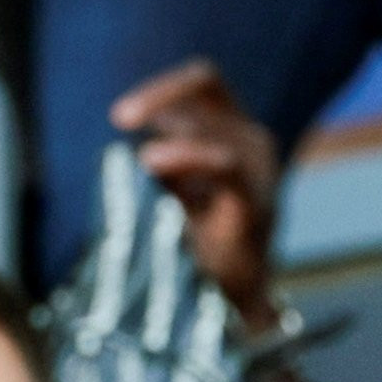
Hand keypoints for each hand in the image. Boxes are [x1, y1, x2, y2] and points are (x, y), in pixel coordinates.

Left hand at [109, 59, 282, 333]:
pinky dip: (189, 156)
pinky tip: (153, 164)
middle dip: (159, 101)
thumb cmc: (197, 241)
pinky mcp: (258, 203)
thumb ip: (161, 152)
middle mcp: (254, 142)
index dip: (163, 87)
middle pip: (206, 91)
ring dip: (172, 138)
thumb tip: (131, 126)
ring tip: (143, 163)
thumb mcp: (172, 184)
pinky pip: (226, 165)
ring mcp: (261, 171)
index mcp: (235, 131)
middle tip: (120, 120)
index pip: (204, 81)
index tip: (122, 116)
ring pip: (213, 125)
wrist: (230, 300)